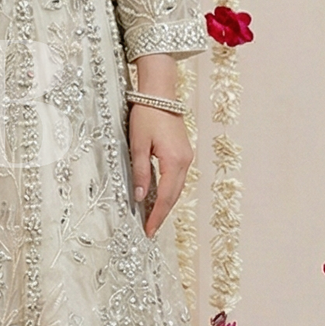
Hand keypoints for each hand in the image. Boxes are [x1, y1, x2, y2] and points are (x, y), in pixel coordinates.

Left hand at [128, 103, 191, 238]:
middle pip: (175, 196)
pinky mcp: (183, 152)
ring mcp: (186, 156)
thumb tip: (140, 197)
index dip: (157, 216)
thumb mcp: (138, 145)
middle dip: (163, 214)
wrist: (160, 94)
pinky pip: (177, 178)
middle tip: (150, 229)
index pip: (166, 197)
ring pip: (177, 187)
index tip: (149, 230)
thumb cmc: (147, 115)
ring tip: (154, 217)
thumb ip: (140, 172)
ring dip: (167, 203)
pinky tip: (160, 196)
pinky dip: (170, 190)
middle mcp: (184, 161)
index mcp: (174, 161)